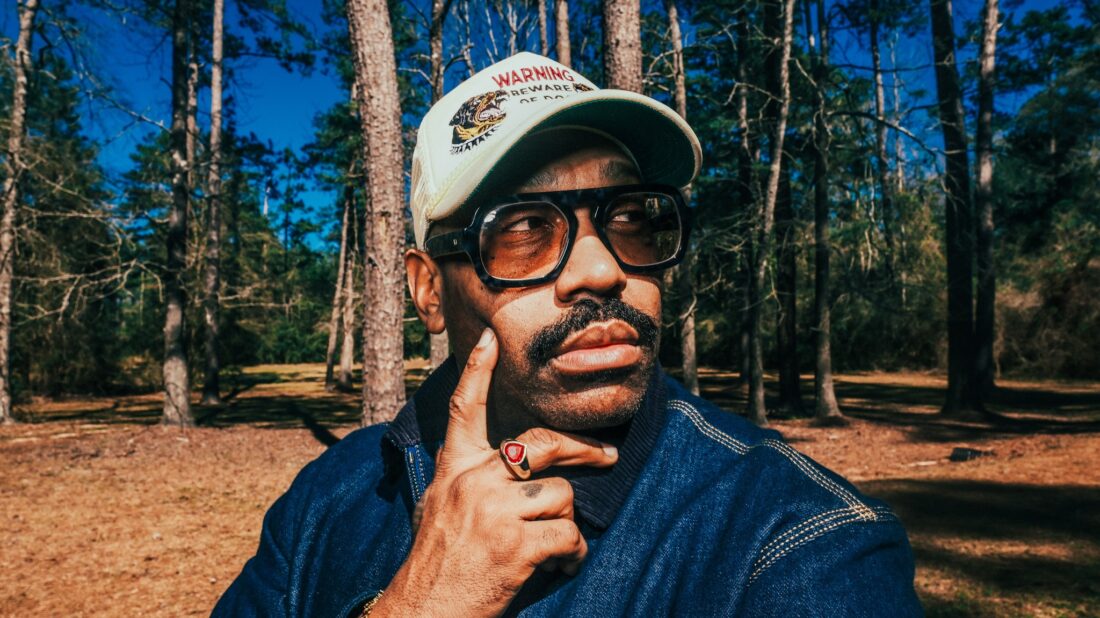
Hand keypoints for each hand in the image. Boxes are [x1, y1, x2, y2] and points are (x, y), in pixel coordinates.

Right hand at [370, 328, 618, 616]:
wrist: (424, 613)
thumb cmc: (437, 565)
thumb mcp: (439, 508)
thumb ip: (468, 479)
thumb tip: (512, 464)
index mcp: (453, 470)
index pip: (464, 410)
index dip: (478, 372)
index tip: (492, 339)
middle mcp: (472, 481)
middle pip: (541, 444)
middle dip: (582, 450)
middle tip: (607, 456)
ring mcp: (495, 510)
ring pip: (561, 495)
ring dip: (564, 527)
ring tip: (548, 550)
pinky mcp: (517, 543)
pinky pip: (568, 535)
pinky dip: (570, 556)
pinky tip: (554, 568)